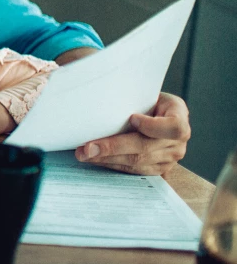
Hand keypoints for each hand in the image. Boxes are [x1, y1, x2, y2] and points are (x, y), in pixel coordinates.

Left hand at [75, 93, 189, 174]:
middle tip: (88, 148)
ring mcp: (170, 158)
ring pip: (137, 162)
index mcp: (179, 115)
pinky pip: (134, 171)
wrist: (154, 113)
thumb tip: (98, 99)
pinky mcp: (158, 170)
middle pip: (146, 147)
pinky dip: (112, 164)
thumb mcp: (145, 92)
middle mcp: (178, 141)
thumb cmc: (145, 99)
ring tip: (84, 154)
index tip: (131, 118)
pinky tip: (95, 159)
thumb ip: (131, 98)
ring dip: (107, 159)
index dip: (152, 126)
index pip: (173, 127)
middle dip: (113, 147)